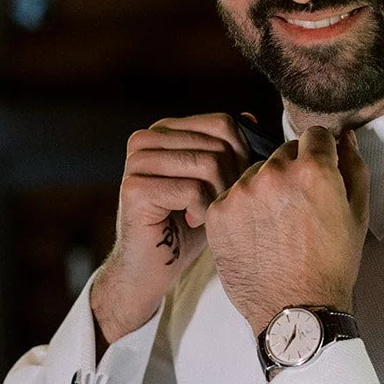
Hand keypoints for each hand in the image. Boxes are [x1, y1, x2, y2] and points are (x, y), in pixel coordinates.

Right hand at [92, 114, 252, 346]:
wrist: (156, 266)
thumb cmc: (192, 222)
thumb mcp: (218, 181)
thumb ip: (230, 149)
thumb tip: (251, 117)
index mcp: (164, 130)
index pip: (223, 124)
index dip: (241, 155)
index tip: (233, 185)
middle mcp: (145, 139)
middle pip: (218, 145)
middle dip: (231, 180)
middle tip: (220, 205)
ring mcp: (136, 162)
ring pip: (207, 165)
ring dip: (218, 198)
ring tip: (208, 213)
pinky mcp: (133, 188)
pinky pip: (192, 190)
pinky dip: (204, 212)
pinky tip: (192, 222)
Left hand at [206, 126, 368, 335]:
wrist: (295, 309)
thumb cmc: (331, 265)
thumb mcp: (358, 213)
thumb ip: (353, 166)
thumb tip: (345, 137)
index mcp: (313, 170)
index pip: (314, 134)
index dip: (321, 151)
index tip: (321, 168)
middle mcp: (273, 173)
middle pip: (283, 152)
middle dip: (293, 170)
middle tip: (299, 204)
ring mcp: (240, 192)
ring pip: (255, 172)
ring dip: (266, 187)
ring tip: (276, 223)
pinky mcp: (217, 212)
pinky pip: (232, 195)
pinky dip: (243, 208)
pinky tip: (257, 233)